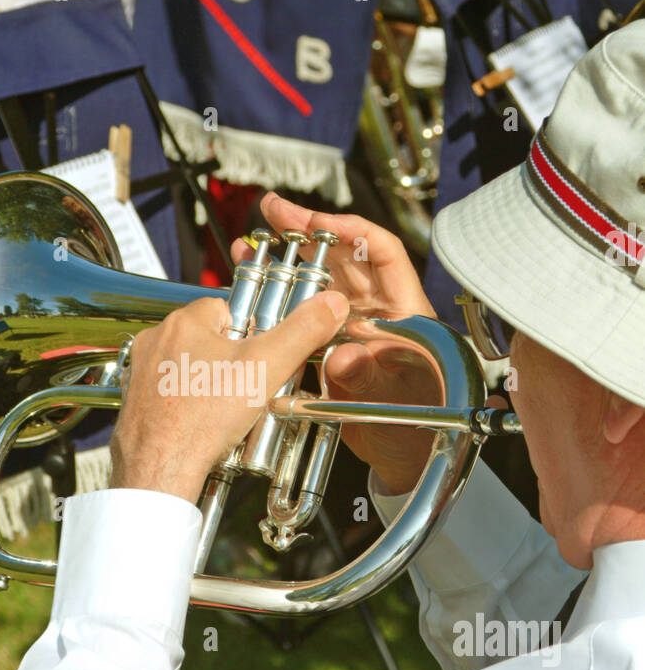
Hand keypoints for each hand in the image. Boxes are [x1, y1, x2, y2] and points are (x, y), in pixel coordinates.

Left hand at [109, 289, 349, 502]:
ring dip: (208, 383)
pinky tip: (202, 422)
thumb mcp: (266, 368)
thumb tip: (331, 303)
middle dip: (230, 361)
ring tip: (226, 410)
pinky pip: (170, 392)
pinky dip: (186, 404)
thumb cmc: (203, 419)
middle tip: (247, 388)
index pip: (227, 310)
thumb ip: (301, 331)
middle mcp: (156, 340)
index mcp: (185, 321)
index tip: (261, 356)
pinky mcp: (136, 400)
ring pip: (188, 367)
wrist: (161, 468)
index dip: (251, 333)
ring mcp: (142, 372)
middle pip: (208, 339)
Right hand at [233, 193, 440, 494]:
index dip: (353, 232)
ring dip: (285, 259)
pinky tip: (252, 284)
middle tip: (273, 211)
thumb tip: (342, 357)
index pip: (384, 253)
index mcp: (404, 313)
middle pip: (344, 257)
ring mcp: (353, 327)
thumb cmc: (418, 430)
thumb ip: (369, 377)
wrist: (403, 458)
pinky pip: (303, 311)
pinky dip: (278, 295)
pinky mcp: (331, 344)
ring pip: (318, 280)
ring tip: (251, 242)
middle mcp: (378, 312)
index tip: (318, 223)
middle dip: (306, 231)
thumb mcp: (395, 402)